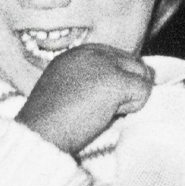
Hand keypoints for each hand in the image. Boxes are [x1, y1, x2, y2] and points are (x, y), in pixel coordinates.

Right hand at [15, 45, 152, 154]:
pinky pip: (144, 91)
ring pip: (141, 74)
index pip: (116, 57)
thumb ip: (88, 81)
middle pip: (132, 63)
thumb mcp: (65, 90)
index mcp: (76, 53)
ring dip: (130, 97)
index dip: (117, 80)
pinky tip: (111, 115)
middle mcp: (91, 52)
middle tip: (104, 109)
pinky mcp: (116, 81)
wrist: (40, 132)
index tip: (102, 100)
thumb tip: (121, 90)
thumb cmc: (49, 122)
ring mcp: (104, 64)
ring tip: (105, 111)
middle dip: (127, 87)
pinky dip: (134, 107)